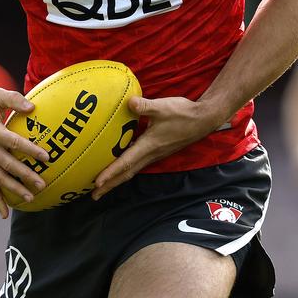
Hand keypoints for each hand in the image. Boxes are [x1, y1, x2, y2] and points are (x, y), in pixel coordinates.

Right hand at [0, 87, 49, 218]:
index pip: (14, 143)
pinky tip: (5, 213)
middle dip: (26, 176)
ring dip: (14, 190)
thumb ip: (15, 100)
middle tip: (43, 184)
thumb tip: (33, 107)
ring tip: (31, 198)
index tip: (46, 157)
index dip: (30, 150)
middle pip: (8, 165)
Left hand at [91, 96, 218, 200]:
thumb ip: (144, 105)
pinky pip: (138, 164)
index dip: (110, 173)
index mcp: (149, 145)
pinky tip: (120, 166)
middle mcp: (151, 154)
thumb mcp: (162, 107)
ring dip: (117, 179)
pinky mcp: (158, 151)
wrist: (203, 120)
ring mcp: (155, 154)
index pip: (126, 163)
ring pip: (132, 170)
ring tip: (103, 186)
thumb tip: (129, 102)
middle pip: (127, 173)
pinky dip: (126, 169)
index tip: (96, 183)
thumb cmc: (183, 113)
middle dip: (110, 185)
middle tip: (94, 195)